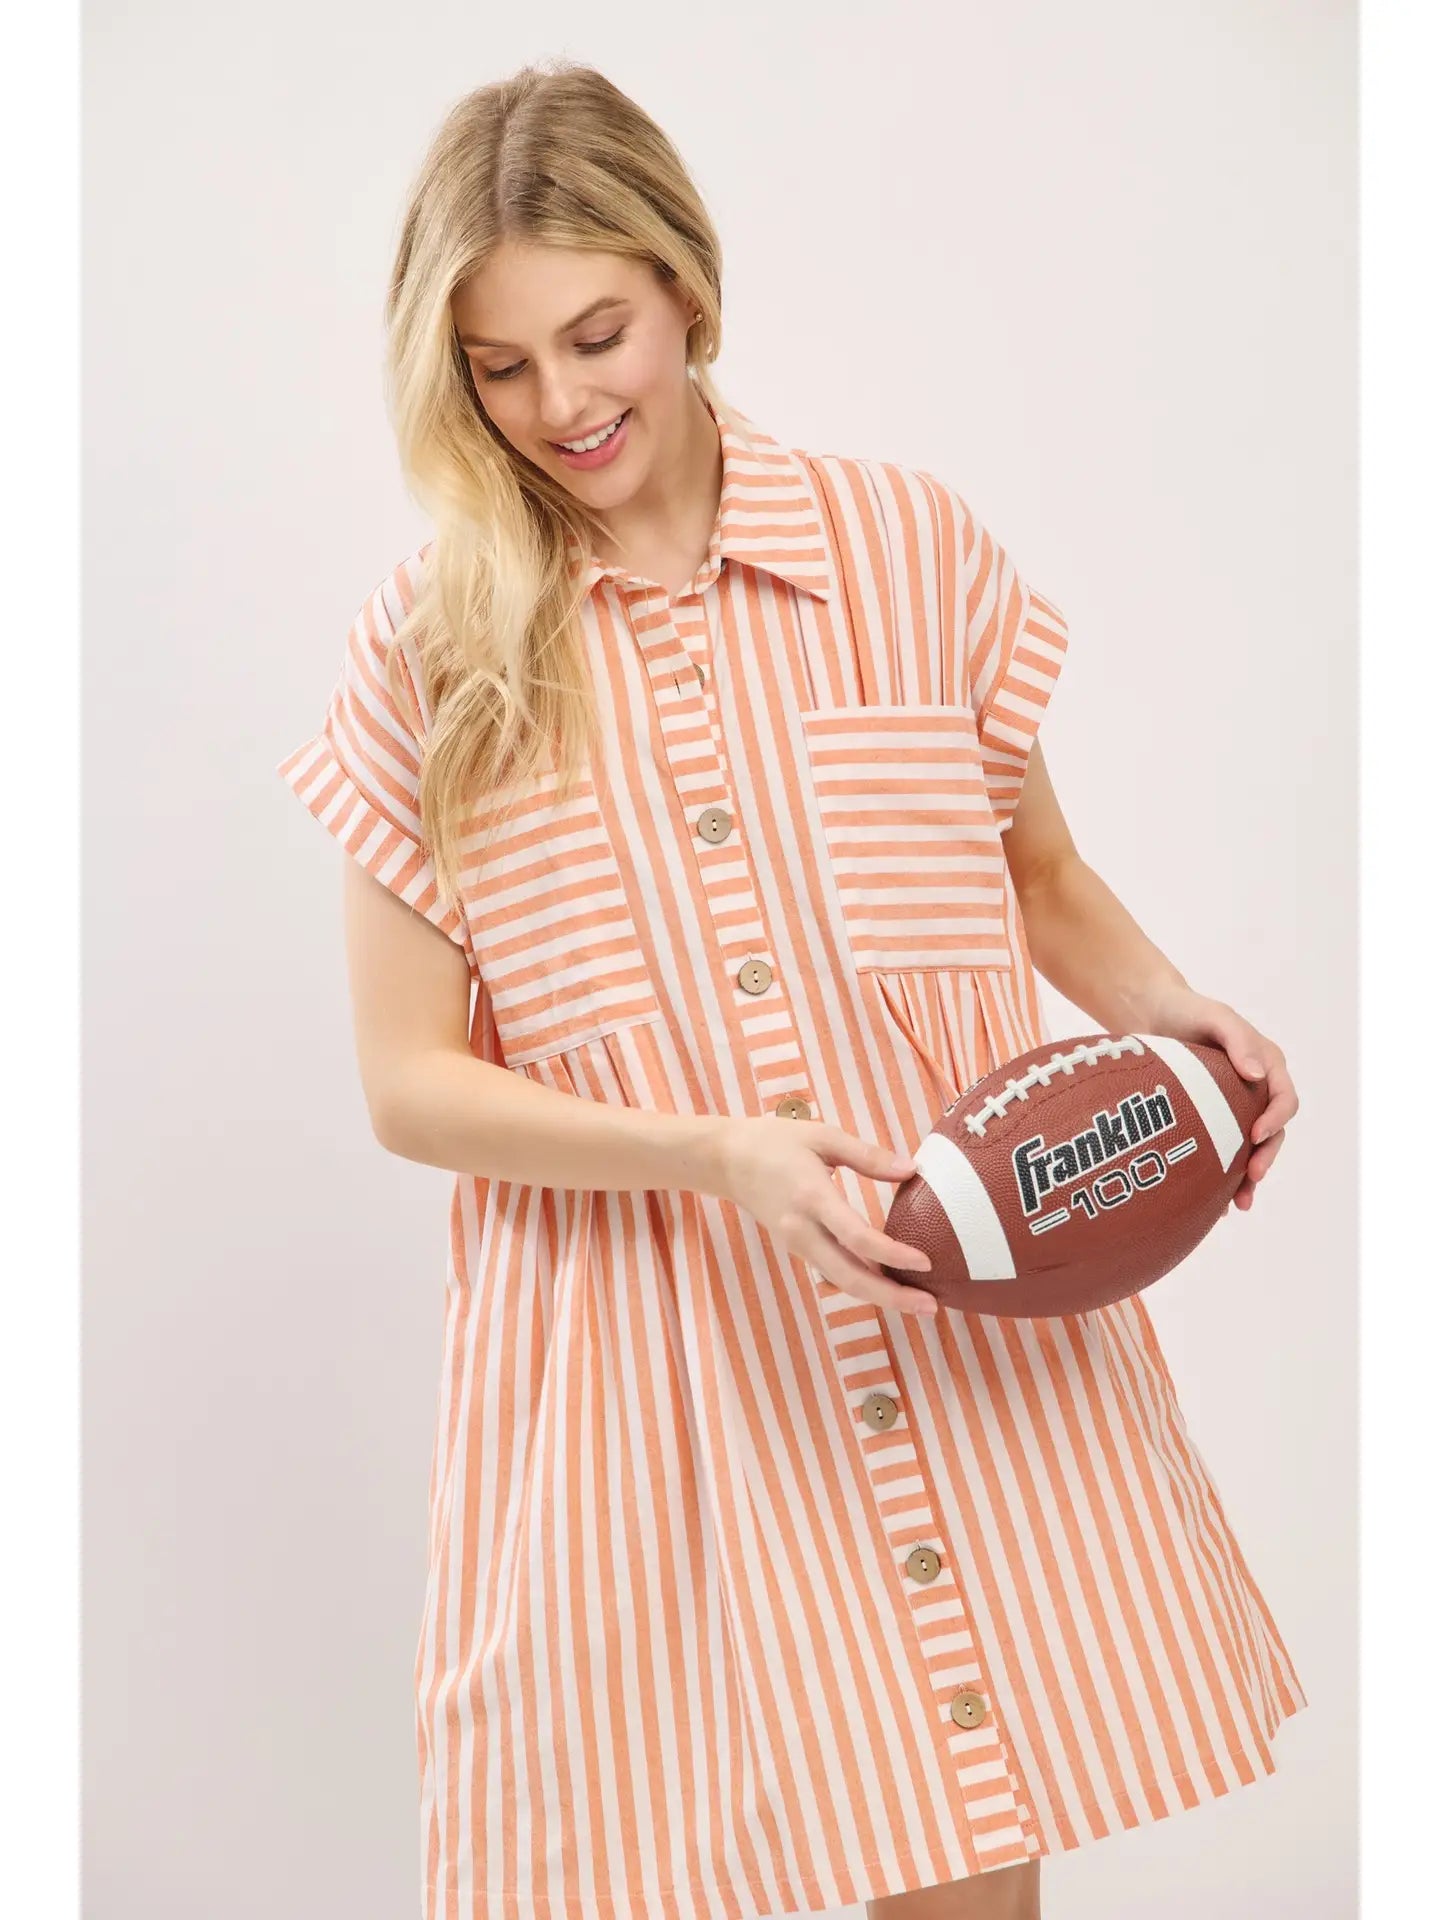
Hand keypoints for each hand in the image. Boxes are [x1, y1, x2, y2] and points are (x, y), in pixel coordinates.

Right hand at [712, 1116, 938, 1316]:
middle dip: (892, 1297)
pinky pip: (834, 1273)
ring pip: (842, 1282)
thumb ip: (867, 1155)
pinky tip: (889, 1287)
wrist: (728, 1161)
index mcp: (812, 1197)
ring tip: (919, 1303)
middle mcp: (803, 1230)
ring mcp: (798, 1244)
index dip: (892, 1254)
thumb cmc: (776, 1142)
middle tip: (931, 1307)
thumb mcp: (823, 1137)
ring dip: (881, 1296)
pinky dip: (862, 1285)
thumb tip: (911, 1170)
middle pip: (850, 1277)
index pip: (856, 1236)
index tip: (926, 1262)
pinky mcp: (798, 1249)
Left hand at [1140, 987, 1296, 1209]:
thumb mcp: (1216, 1017)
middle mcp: (1255, 1089)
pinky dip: (1222, 1176)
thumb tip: (1258, 1075)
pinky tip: (1216, 1202)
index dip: (1275, 1121)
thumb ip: (1239, 1041)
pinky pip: (1223, 1150)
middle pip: (1272, 1131)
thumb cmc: (1188, 1010)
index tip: (1256, 1136)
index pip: (1283, 1099)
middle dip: (1266, 1157)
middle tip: (1252, 1177)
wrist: (1151, 1013)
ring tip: (1241, 1203)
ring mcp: (1233, 1106)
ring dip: (1248, 1176)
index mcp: (1267, 1065)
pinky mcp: (1210, 1117)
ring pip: (1250, 1148)